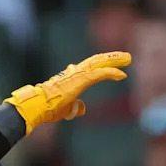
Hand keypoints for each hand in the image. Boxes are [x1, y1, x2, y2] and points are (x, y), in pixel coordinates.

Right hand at [5, 52, 130, 133]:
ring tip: (128, 58)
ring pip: (99, 63)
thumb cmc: (48, 108)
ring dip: (114, 60)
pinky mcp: (80, 80)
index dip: (104, 67)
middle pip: (97, 61)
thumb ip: (75, 106)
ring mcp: (77, 75)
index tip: (117, 70)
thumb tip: (82, 108)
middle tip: (127, 57)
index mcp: (71, 77)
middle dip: (112, 58)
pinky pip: (99, 74)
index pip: (90, 68)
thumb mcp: (66, 107)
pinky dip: (111, 73)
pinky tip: (121, 74)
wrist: (38, 106)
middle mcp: (74, 72)